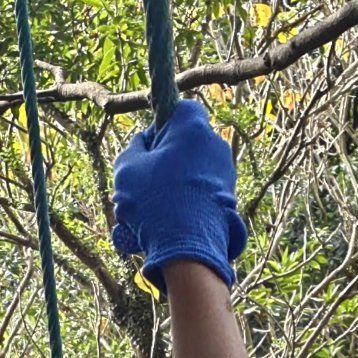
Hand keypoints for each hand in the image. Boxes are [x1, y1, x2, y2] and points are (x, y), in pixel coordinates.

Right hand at [112, 99, 246, 289]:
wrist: (190, 249)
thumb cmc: (155, 202)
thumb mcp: (127, 169)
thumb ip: (134, 148)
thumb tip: (144, 145)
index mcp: (193, 127)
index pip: (179, 108)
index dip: (159, 124)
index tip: (146, 148)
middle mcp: (216, 143)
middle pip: (185, 143)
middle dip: (164, 160)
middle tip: (144, 183)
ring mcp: (226, 172)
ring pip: (192, 170)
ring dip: (173, 184)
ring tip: (150, 212)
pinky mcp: (230, 198)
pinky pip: (202, 192)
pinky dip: (187, 202)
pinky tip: (168, 224)